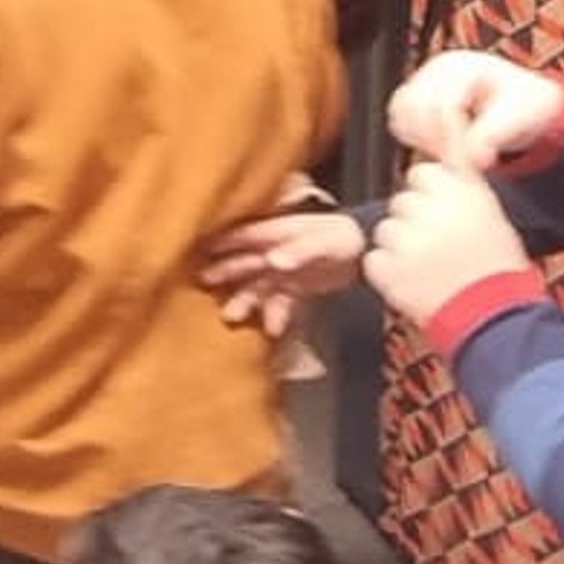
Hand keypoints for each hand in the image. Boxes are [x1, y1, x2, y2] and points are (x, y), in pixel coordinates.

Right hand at [200, 204, 370, 342]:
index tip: (196, 248)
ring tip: (230, 315)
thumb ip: (298, 250)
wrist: (367, 250)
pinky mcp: (295, 288)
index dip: (220, 242)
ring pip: (256, 286)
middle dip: (224, 271)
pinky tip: (272, 330)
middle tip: (201, 281)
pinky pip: (279, 304)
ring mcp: (283, 271)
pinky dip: (274, 316)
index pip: (242, 237)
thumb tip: (272, 260)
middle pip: (244, 262)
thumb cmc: (342, 236)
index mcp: (276, 233)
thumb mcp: (323, 240)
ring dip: (244, 300)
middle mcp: (274, 252)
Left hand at [366, 160, 531, 324]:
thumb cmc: (495, 264)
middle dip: (415, 221)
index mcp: (458, 190)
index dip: (433, 197)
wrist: (492, 317)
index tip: (448, 218)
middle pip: (402, 201)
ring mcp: (406, 239)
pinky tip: (415, 283)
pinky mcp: (387, 268)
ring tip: (429, 269)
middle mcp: (431, 208)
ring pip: (386, 230)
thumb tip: (444, 110)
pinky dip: (389, 273)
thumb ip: (459, 167)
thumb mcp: (486, 208)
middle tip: (441, 248)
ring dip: (400, 247)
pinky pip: (374, 260)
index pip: (423, 174)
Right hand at [388, 51, 563, 170]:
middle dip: (434, 139)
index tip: (467, 162)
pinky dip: (412, 136)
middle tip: (457, 160)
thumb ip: (492, 136)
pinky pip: (398, 117)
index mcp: (465, 66)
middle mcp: (438, 68)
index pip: (443, 104)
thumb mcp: (518, 117)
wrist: (524, 100)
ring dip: (419, 138)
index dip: (452, 137)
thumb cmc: (524, 103)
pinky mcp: (417, 95)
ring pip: (401, 111)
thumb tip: (472, 159)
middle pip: (414, 105)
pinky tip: (437, 147)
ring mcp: (424, 79)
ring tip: (447, 153)